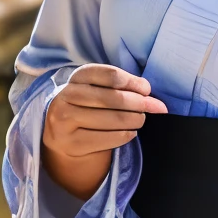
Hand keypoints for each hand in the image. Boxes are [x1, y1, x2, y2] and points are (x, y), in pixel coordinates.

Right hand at [42, 63, 166, 200]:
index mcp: (76, 77)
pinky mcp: (72, 143)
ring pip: (114, 119)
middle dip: (140, 103)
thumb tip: (153, 100)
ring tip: (140, 120)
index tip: (147, 90)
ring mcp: (65, 120)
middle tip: (153, 108)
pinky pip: (109, 138)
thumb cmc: (88, 108)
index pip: (110, 75)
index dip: (133, 82)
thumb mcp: (97, 90)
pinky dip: (126, 135)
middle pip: (114, 98)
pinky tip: (130, 132)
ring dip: (135, 120)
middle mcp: (67, 96)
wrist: (64, 137)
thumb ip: (122, 88)